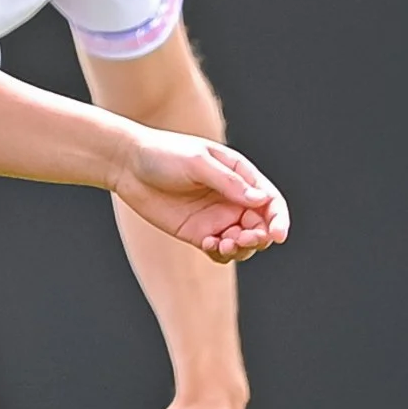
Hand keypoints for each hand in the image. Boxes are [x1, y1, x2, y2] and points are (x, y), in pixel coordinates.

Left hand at [114, 130, 287, 262]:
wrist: (128, 166)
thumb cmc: (164, 154)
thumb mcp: (198, 163)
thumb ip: (229, 183)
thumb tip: (261, 201)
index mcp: (240, 175)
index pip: (270, 201)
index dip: (279, 219)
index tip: (278, 234)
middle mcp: (233, 199)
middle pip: (261, 226)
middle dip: (259, 237)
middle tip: (242, 238)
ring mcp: (216, 218)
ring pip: (243, 243)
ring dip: (241, 248)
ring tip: (223, 243)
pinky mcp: (198, 233)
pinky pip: (220, 251)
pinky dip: (222, 253)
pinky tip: (210, 244)